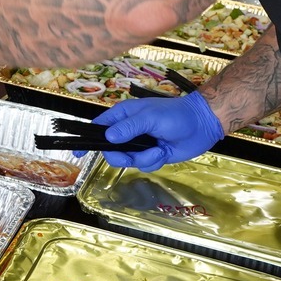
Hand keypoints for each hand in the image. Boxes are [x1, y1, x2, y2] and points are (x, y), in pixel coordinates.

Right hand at [91, 92, 222, 170]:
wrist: (202, 125)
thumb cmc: (176, 114)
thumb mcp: (150, 117)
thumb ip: (129, 127)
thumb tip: (108, 138)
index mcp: (123, 116)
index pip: (99, 127)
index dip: (88, 139)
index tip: (78, 152)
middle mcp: (128, 131)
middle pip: (110, 150)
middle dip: (120, 156)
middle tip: (129, 156)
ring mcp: (140, 144)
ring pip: (127, 160)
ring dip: (143, 159)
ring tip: (157, 151)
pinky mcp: (152, 155)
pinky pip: (143, 165)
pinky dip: (153, 162)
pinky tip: (164, 153)